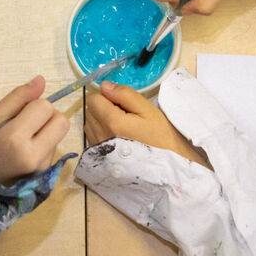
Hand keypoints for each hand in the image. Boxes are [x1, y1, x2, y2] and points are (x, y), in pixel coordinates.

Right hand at [0, 76, 69, 184]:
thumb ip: (18, 98)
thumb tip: (41, 80)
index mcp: (15, 139)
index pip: (45, 107)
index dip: (34, 104)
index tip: (19, 113)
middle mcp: (33, 155)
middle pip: (61, 121)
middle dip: (48, 116)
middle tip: (28, 121)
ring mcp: (42, 167)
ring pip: (59, 134)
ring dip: (46, 130)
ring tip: (24, 138)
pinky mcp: (47, 173)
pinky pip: (54, 147)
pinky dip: (44, 143)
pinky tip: (27, 150)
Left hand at [84, 80, 207, 165]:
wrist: (166, 169)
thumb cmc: (161, 137)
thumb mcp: (148, 111)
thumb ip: (125, 95)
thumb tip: (105, 86)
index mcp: (112, 122)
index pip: (93, 99)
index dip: (107, 97)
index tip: (122, 104)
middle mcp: (100, 136)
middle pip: (90, 111)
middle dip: (104, 108)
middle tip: (125, 116)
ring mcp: (98, 149)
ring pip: (90, 124)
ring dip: (101, 121)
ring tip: (123, 128)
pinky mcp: (99, 158)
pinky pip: (92, 138)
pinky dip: (101, 133)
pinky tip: (118, 138)